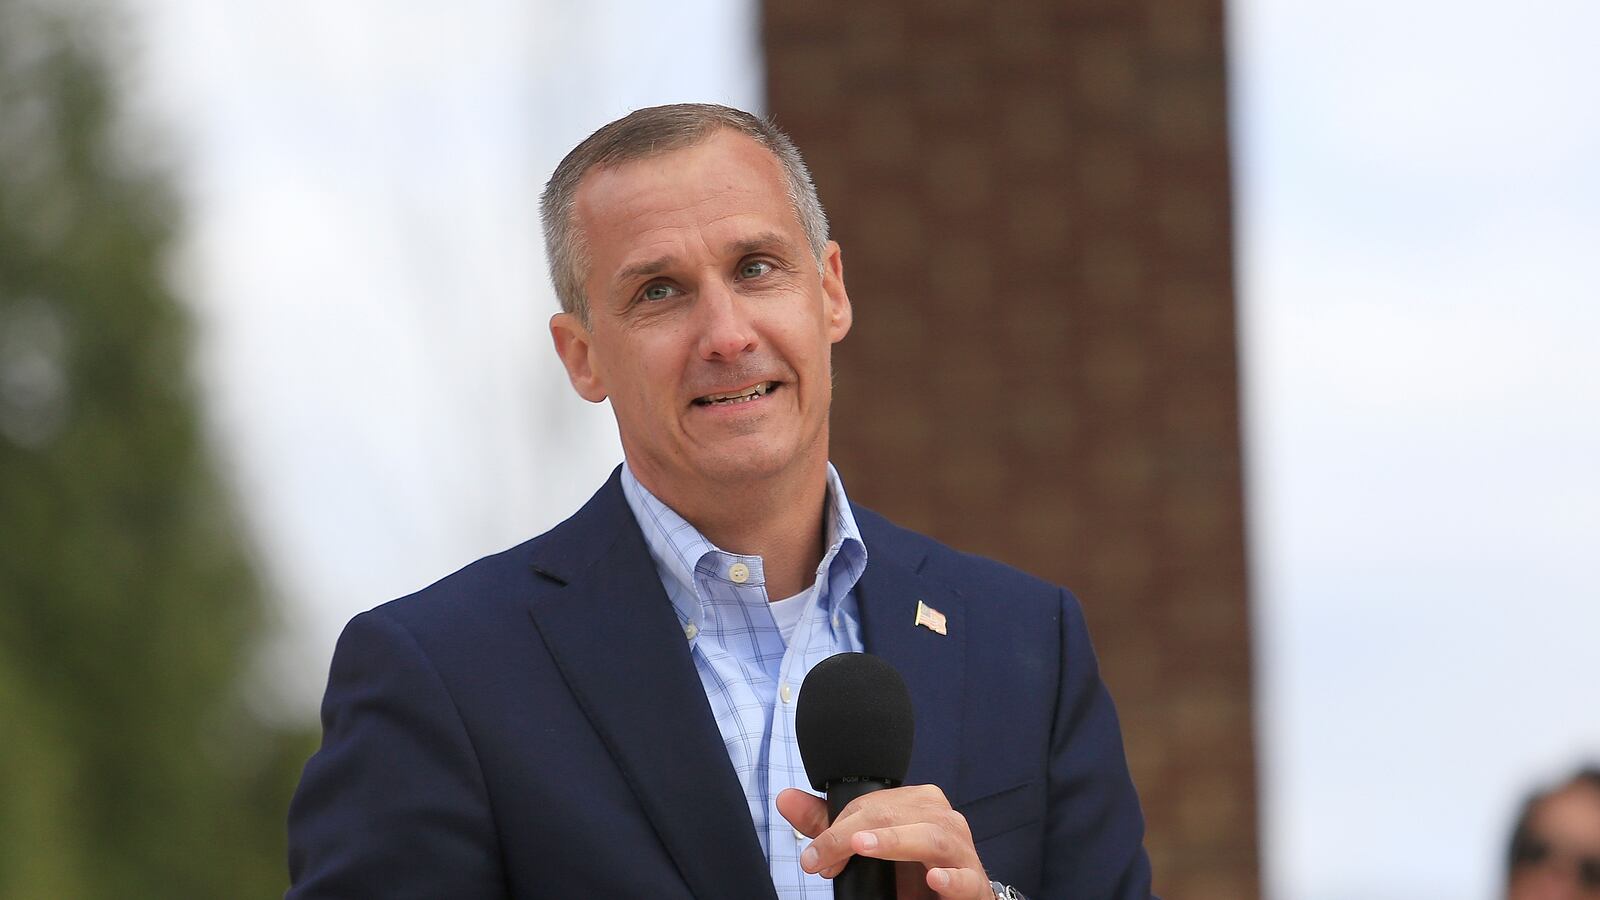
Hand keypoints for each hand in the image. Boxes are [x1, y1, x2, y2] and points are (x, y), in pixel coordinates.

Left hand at [776, 785, 993, 898]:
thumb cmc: (909, 872)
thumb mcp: (867, 848)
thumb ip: (828, 826)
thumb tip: (785, 798)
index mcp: (919, 804)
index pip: (874, 804)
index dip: (839, 828)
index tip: (814, 857)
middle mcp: (943, 820)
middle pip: (897, 814)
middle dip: (854, 834)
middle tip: (824, 858)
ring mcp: (961, 851)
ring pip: (932, 836)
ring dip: (895, 841)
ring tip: (863, 847)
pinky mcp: (974, 884)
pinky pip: (966, 878)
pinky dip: (951, 878)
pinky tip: (933, 878)